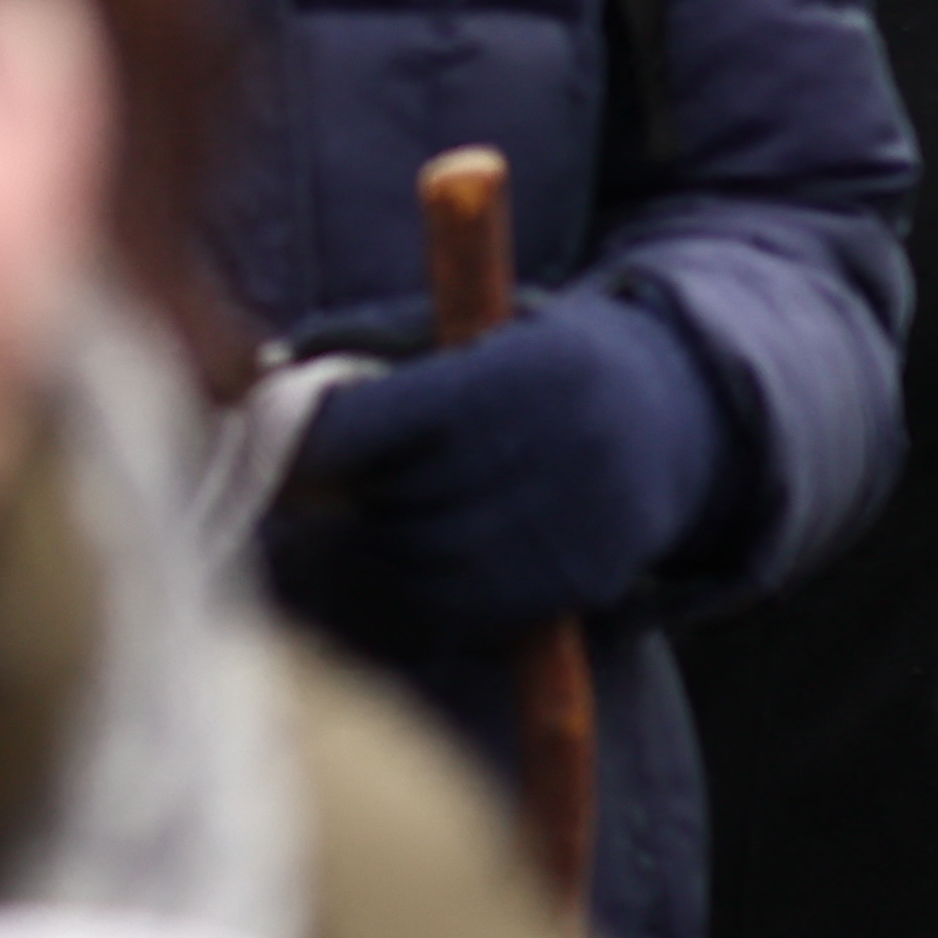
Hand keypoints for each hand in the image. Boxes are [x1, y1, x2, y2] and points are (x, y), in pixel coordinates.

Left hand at [279, 301, 716, 652]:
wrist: (677, 414)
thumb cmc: (538, 357)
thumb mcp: (464, 324)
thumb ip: (363, 340)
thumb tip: (261, 365)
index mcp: (508, 374)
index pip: (375, 420)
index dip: (309, 442)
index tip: (268, 446)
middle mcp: (547, 450)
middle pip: (394, 503)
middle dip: (344, 499)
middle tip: (313, 487)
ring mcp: (570, 526)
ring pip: (424, 568)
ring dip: (377, 552)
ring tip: (372, 519)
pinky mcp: (580, 584)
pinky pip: (470, 613)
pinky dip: (426, 596)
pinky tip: (418, 560)